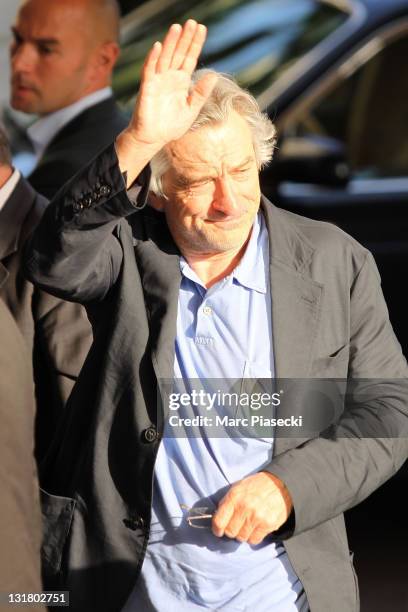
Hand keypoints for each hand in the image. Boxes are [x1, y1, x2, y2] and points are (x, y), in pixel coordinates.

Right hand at [128, 20, 216, 149]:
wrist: (154, 139)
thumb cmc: (171, 125)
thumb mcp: (191, 109)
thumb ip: (201, 93)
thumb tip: (214, 75)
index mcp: (181, 81)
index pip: (189, 58)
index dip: (195, 43)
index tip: (202, 28)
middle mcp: (170, 77)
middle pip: (178, 53)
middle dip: (185, 38)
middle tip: (192, 22)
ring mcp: (158, 81)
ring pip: (165, 58)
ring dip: (170, 43)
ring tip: (177, 27)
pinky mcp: (147, 88)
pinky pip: (150, 70)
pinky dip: (153, 58)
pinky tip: (158, 46)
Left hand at [212, 472, 292, 544]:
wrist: (280, 484)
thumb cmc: (256, 486)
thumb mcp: (237, 488)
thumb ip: (227, 503)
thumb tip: (217, 519)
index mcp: (234, 497)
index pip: (219, 522)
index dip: (217, 529)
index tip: (218, 531)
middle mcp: (244, 507)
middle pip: (230, 532)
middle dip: (231, 530)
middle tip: (236, 525)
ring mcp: (257, 517)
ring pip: (242, 538)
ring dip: (243, 534)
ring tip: (247, 524)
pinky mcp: (268, 524)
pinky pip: (254, 540)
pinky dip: (253, 536)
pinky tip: (256, 527)